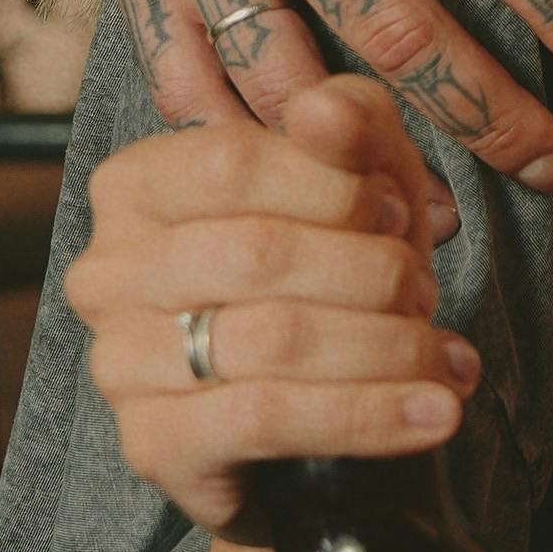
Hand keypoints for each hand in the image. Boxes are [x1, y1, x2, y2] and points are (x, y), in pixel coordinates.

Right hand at [65, 78, 477, 535]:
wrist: (305, 404)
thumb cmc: (326, 263)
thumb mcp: (356, 176)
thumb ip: (350, 123)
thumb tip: (323, 109)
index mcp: (137, 184)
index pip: (234, 161)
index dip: (336, 187)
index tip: (401, 216)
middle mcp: (108, 270)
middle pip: (260, 253)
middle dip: (371, 273)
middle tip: (425, 292)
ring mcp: (119, 361)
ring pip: (273, 340)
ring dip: (386, 346)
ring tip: (444, 355)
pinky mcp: (152, 442)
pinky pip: (269, 420)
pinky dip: (370, 415)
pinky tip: (434, 412)